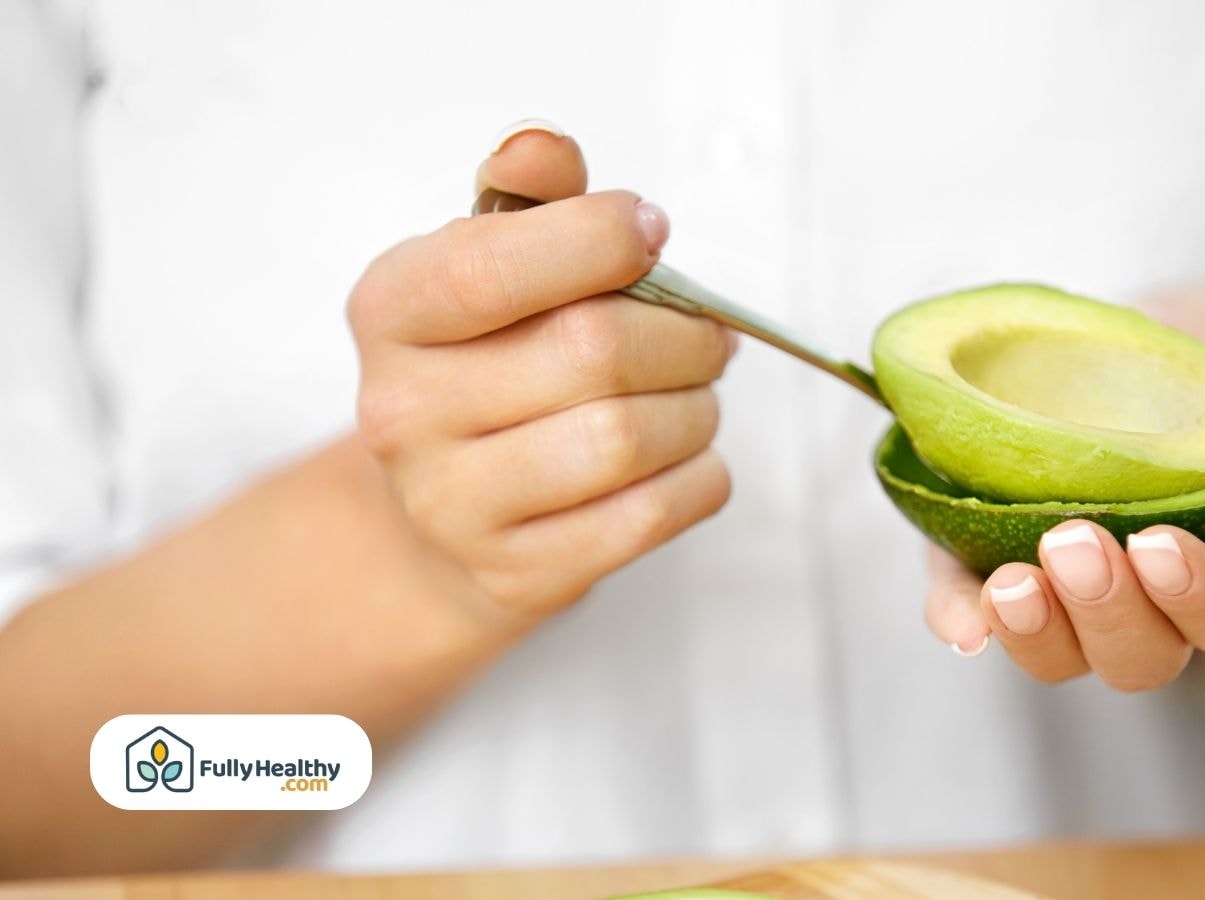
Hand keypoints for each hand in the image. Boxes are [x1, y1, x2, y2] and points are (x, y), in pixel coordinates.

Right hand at [348, 122, 734, 624]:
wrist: (446, 518)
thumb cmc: (490, 365)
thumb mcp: (488, 267)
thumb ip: (525, 202)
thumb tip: (542, 150)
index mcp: (390, 311)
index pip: (492, 267)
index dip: (598, 240)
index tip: (651, 234)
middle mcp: (403, 411)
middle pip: (591, 352)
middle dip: (684, 333)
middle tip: (710, 335)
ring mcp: (454, 505)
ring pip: (628, 439)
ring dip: (697, 408)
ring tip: (696, 395)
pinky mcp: (518, 573)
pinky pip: (653, 514)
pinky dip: (701, 475)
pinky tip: (688, 456)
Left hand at [925, 284, 1204, 688]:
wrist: (1119, 332)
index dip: (1198, 596)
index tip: (1160, 545)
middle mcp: (1150, 594)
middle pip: (1142, 655)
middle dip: (1108, 615)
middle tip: (1074, 543)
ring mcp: (1067, 586)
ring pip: (1060, 654)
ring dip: (1036, 635)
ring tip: (1011, 584)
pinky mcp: (987, 556)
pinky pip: (971, 612)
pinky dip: (960, 622)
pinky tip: (956, 623)